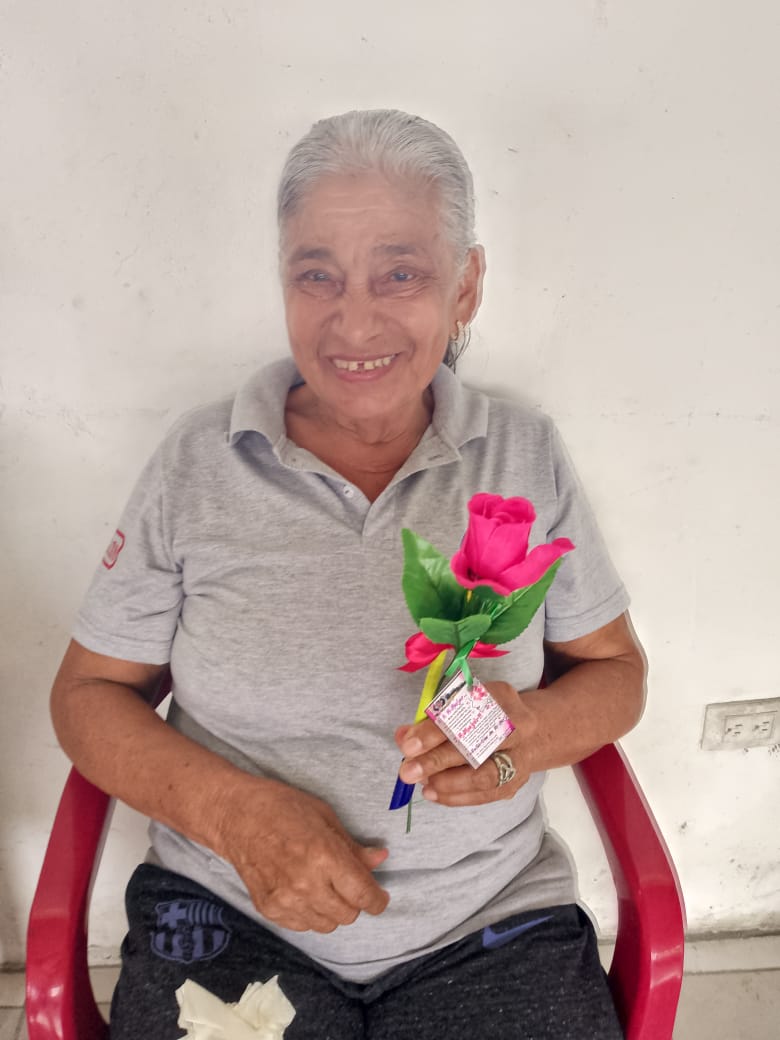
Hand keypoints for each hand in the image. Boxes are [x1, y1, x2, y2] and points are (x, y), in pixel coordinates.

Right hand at [219, 779, 389, 932]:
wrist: (236, 816)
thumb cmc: (282, 807)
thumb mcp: (325, 817)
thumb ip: (352, 846)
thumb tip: (380, 859)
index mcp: (324, 856)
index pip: (362, 894)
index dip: (377, 900)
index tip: (380, 897)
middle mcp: (306, 884)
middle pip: (348, 915)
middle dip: (356, 902)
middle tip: (349, 884)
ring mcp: (285, 900)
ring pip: (327, 925)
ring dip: (333, 910)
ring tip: (325, 886)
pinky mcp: (269, 909)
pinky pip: (303, 926)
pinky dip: (311, 914)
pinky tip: (305, 892)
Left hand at [395, 681, 535, 806]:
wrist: (529, 730)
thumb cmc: (487, 711)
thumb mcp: (463, 700)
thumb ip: (434, 716)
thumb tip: (405, 736)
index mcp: (503, 698)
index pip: (466, 715)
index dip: (435, 731)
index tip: (409, 744)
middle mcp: (518, 729)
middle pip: (478, 748)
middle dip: (438, 761)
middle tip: (408, 771)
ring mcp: (520, 759)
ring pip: (484, 777)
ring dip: (447, 783)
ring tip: (420, 782)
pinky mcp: (514, 783)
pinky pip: (484, 796)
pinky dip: (455, 797)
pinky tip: (432, 792)